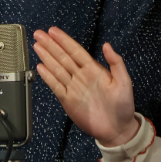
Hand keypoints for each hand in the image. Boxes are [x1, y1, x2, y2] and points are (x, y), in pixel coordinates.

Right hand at [33, 27, 138, 146]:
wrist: (117, 130)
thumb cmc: (123, 105)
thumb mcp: (124, 82)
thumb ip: (116, 63)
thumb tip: (107, 44)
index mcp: (94, 69)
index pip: (75, 51)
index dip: (64, 41)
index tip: (53, 31)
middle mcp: (81, 76)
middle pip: (63, 57)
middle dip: (50, 45)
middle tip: (38, 34)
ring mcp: (73, 88)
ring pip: (57, 69)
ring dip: (46, 57)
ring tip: (36, 46)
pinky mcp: (68, 100)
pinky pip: (56, 86)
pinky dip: (47, 77)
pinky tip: (40, 67)